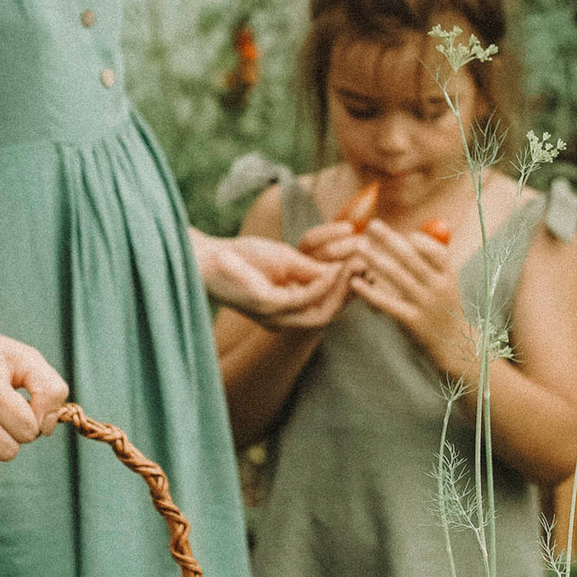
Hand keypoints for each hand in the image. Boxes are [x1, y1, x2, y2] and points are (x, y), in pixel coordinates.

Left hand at [195, 229, 354, 329]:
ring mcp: (274, 316)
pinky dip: (322, 287)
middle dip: (351, 294)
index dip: (349, 291)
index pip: (327, 307)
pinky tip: (334, 271)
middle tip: (369, 270)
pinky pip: (303, 299)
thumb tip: (342, 270)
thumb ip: (312, 270)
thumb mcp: (286, 261)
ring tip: (356, 269)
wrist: (206, 257)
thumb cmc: (242, 258)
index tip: (367, 270)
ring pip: (320, 313)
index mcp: (288, 310)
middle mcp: (283, 320)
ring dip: (342, 291)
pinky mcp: (266, 305)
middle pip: (328, 315)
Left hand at [349, 220, 475, 382]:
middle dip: (390, 239)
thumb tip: (408, 236)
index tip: (402, 232)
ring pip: (397, 276)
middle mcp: (439, 288)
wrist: (453, 345)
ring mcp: (425, 305)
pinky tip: (355, 282)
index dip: (419, 240)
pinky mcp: (412, 321)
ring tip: (360, 246)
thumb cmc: (443, 308)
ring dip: (376, 259)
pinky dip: (370, 291)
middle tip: (372, 225)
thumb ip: (430, 262)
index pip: (436, 251)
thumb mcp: (445, 283)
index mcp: (449, 276)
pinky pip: (387, 302)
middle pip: (412, 258)